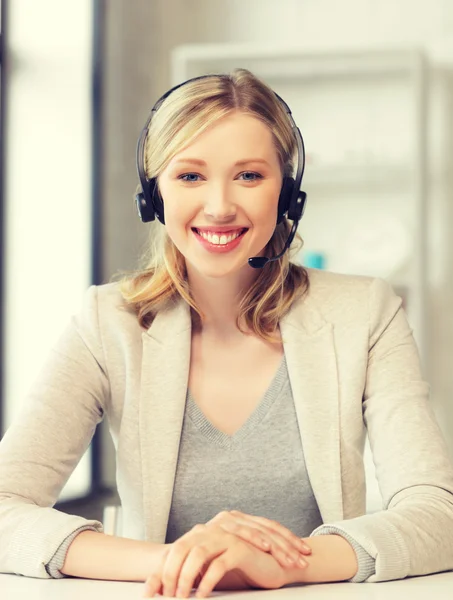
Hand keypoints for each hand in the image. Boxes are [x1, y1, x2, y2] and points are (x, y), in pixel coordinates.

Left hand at [142, 523, 297, 597]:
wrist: (272, 566)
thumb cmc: (238, 568)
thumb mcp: (208, 570)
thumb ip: (187, 575)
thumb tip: (155, 589)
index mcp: (201, 533)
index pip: (173, 549)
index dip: (160, 571)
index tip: (150, 594)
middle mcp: (211, 531)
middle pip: (181, 549)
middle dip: (170, 574)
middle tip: (166, 597)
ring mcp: (226, 537)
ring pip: (197, 554)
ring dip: (185, 578)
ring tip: (181, 597)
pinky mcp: (241, 549)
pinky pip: (218, 564)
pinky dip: (207, 581)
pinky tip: (203, 595)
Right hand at [205, 510, 310, 568]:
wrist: (171, 561)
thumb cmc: (204, 562)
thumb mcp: (230, 554)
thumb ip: (246, 552)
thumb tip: (279, 558)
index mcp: (239, 520)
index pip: (269, 527)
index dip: (289, 538)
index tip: (307, 552)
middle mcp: (231, 517)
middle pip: (267, 529)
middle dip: (288, 545)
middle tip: (304, 560)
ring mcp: (221, 523)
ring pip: (255, 530)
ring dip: (276, 546)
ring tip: (290, 559)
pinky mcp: (211, 531)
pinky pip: (236, 535)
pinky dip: (252, 540)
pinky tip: (266, 548)